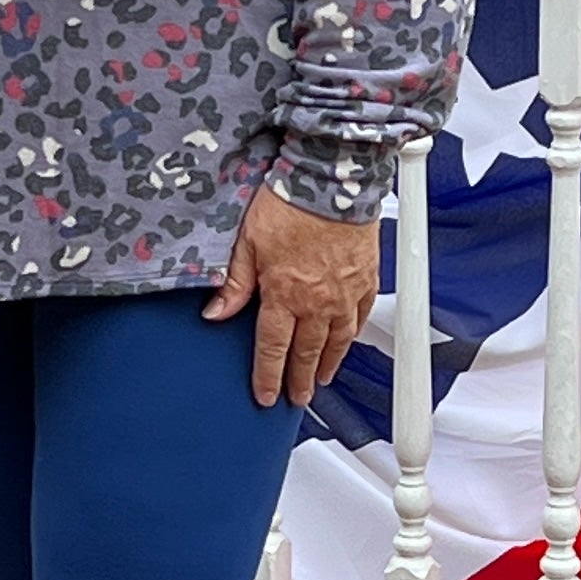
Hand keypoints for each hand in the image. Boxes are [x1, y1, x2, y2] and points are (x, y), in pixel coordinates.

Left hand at [204, 184, 380, 410]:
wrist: (332, 180)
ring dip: (327, 364)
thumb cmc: (290, 203)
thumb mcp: (248, 243)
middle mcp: (317, 302)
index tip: (266, 396)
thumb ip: (234, 284)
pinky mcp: (365, 279)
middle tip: (297, 399)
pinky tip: (347, 341)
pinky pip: (360, 317)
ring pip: (337, 341)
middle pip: (306, 353)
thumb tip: (215, 313)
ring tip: (320, 378)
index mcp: (284, 295)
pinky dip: (352, 335)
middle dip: (299, 381)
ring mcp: (345, 294)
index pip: (273, 349)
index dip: (268, 377)